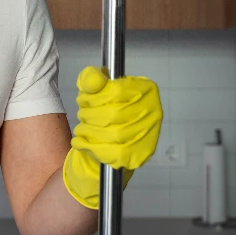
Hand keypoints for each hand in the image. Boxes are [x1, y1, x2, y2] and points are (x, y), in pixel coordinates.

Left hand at [63, 67, 162, 208]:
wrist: (109, 141)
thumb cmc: (103, 111)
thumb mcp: (93, 90)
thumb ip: (90, 79)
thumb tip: (93, 80)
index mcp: (146, 89)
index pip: (116, 91)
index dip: (94, 98)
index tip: (84, 102)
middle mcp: (153, 111)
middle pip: (114, 113)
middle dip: (90, 115)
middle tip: (82, 116)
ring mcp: (149, 135)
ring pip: (113, 134)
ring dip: (89, 131)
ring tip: (82, 129)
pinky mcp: (139, 155)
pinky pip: (112, 153)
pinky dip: (90, 147)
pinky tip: (82, 142)